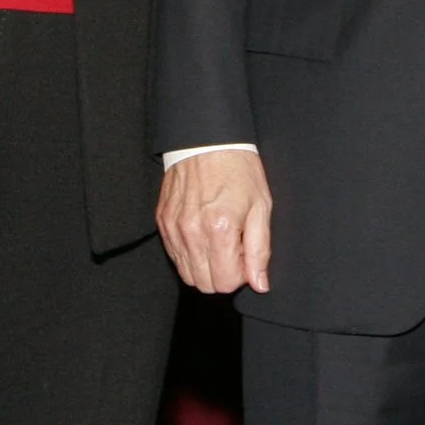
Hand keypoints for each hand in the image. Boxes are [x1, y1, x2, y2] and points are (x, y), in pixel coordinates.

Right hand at [156, 148, 272, 294]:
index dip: (242, 274)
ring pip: (188, 275)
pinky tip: (203, 234)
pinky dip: (190, 254)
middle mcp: (192, 232)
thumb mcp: (261, 206)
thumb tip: (260, 284)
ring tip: (218, 240)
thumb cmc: (238, 169)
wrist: (207, 140)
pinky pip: (175, 256)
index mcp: (220, 229)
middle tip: (234, 248)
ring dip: (206, 267)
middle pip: (206, 284)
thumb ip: (260, 250)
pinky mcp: (163, 222)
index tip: (246, 253)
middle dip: (224, 274)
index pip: (227, 282)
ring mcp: (174, 228)